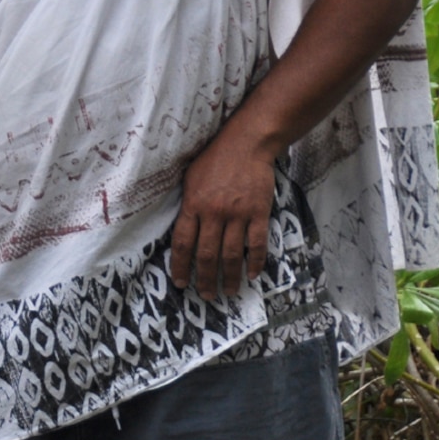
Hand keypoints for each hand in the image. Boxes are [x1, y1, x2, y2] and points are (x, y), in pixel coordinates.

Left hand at [169, 133, 276, 300]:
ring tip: (229, 292)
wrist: (247, 144)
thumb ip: (186, 205)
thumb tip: (180, 231)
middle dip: (205, 279)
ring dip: (230, 277)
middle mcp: (214, 213)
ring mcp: (238, 214)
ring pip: (232, 255)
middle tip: (206, 295)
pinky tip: (253, 274)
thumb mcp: (189, 179)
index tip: (181, 283)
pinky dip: (255, 262)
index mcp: (193, 205)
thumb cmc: (214, 159)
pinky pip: (257, 244)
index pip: (182, 244)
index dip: (180, 267)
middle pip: (207, 255)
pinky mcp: (258, 213)